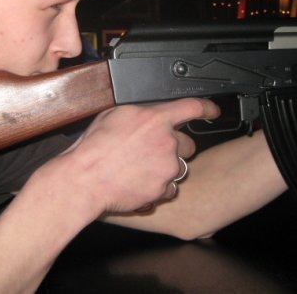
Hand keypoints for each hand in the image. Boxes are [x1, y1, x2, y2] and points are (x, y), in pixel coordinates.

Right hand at [65, 98, 219, 213]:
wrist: (84, 180)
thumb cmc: (93, 148)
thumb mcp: (114, 115)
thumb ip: (140, 113)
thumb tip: (149, 114)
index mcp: (155, 119)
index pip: (192, 107)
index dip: (207, 107)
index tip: (212, 110)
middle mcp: (166, 142)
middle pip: (188, 143)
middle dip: (175, 147)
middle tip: (151, 151)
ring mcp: (167, 167)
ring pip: (178, 167)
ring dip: (165, 167)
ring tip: (140, 168)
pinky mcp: (162, 190)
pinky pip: (169, 188)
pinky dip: (158, 187)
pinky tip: (139, 182)